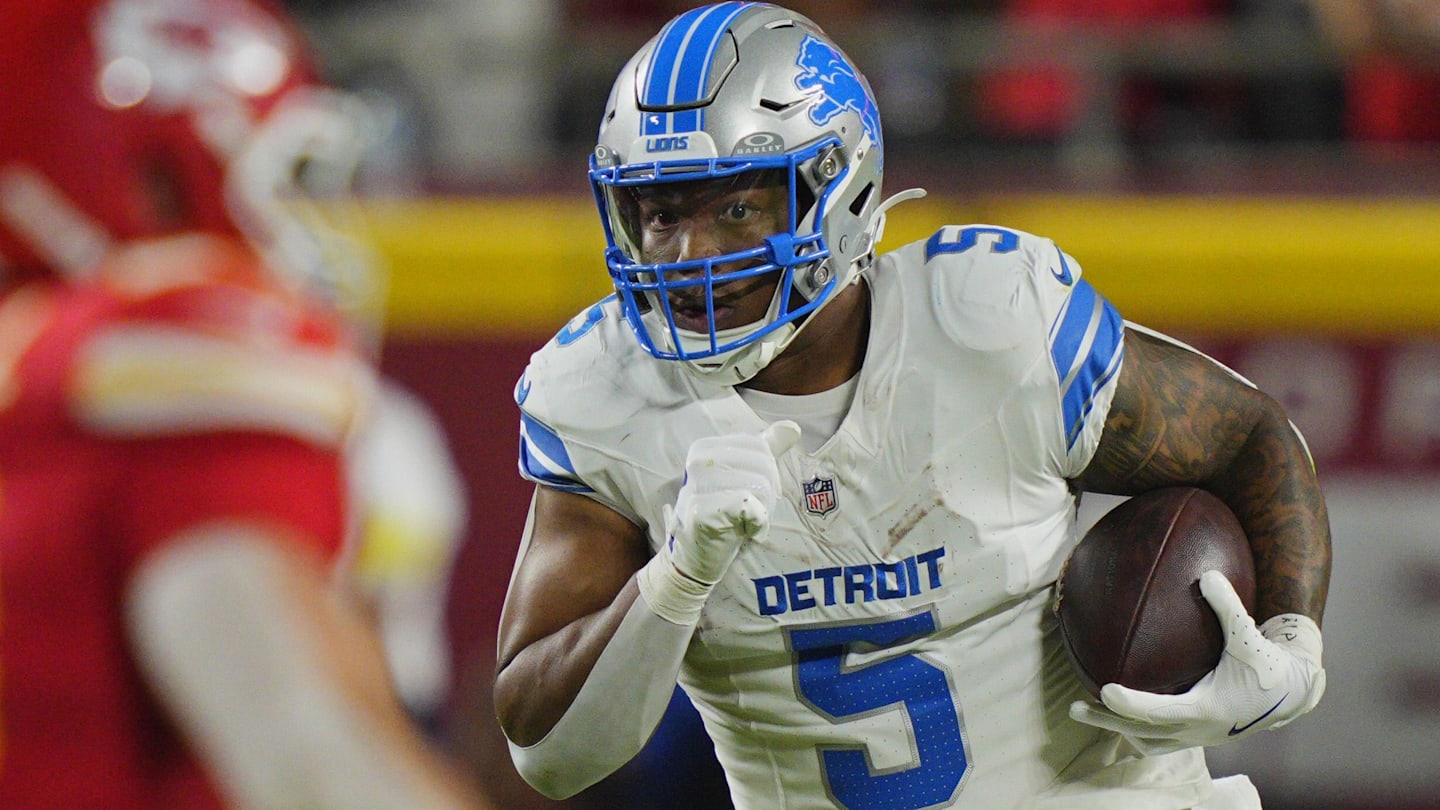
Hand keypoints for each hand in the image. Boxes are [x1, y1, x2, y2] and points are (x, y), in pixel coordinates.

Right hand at [665, 421, 800, 585]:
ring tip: (742, 522)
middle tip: (748, 513)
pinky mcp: (702, 511)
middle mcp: (698, 462)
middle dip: (767, 494)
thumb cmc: (723, 516)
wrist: (696, 557)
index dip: (767, 476)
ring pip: (761, 486)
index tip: (749, 495)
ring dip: (762, 512)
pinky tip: (740, 531)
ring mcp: (697, 485)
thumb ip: (767, 450)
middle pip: (763, 466)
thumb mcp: (745, 477)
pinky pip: (752, 507)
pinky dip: (757, 524)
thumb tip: (792, 427)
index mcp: (705, 448)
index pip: (761, 449)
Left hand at [1069, 570, 1324, 755]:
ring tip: (1093, 711)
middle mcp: (1199, 730)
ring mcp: (1198, 738)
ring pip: (1149, 743)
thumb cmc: (1269, 663)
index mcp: (1207, 709)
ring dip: (1120, 730)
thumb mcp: (1250, 635)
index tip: (1104, 689)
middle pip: (1141, 733)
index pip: (1158, 712)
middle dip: (1106, 722)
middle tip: (1073, 708)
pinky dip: (1140, 730)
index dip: (1129, 704)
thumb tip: (1207, 574)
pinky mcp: (1200, 736)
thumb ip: (1227, 605)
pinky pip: (1162, 741)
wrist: (1295, 694)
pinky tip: (1124, 712)